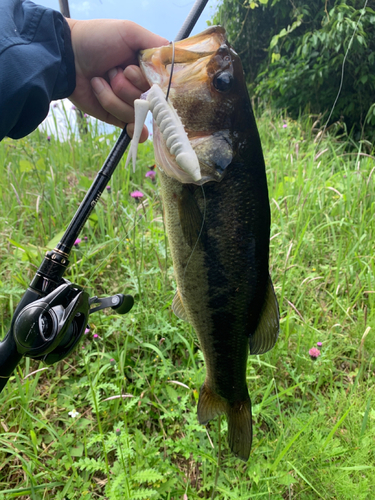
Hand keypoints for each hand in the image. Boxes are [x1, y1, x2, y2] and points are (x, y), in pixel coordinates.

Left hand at [66, 18, 167, 140]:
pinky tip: (135, 130)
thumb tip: (176, 60)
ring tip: (99, 80)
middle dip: (127, 87)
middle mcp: (141, 86)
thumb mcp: (129, 31)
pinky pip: (131, 127)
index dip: (146, 81)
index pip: (163, 84)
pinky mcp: (117, 117)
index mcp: (147, 67)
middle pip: (150, 101)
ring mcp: (129, 103)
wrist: (66, 57)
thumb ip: (156, 45)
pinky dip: (134, 129)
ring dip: (113, 97)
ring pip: (136, 113)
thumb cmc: (96, 38)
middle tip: (111, 71)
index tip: (130, 69)